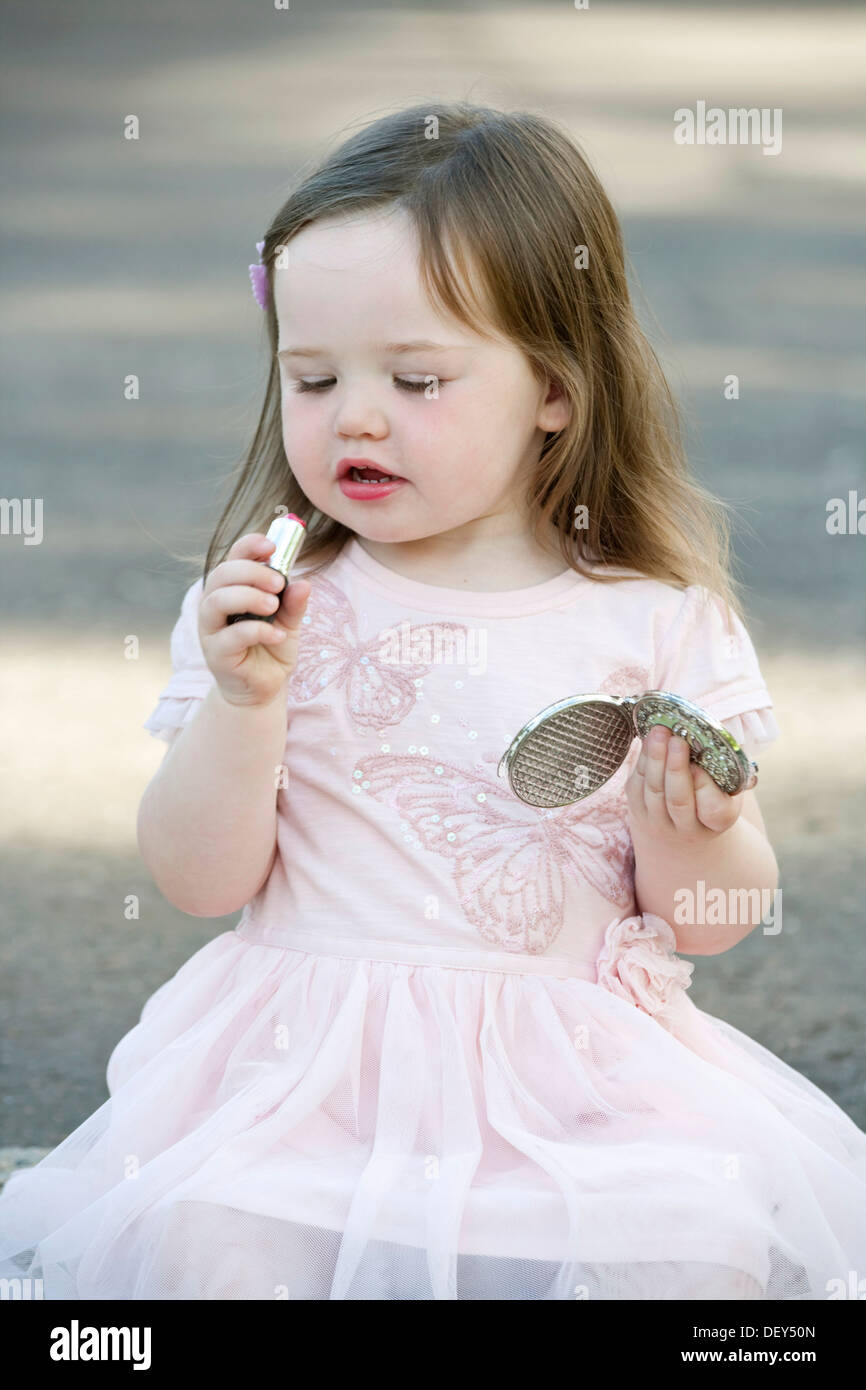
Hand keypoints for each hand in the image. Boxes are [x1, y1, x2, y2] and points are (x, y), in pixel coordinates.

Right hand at [198, 531, 310, 709]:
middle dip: (252, 572)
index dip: (249, 546)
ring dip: (248, 597)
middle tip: (279, 582)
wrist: (264, 687)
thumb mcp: (290, 621)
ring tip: (274, 605)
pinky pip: (231, 637)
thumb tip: (304, 583)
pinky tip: (278, 634)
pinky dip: (258, 631)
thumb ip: (294, 603)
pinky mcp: (216, 654)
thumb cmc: (272, 647)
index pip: (232, 558)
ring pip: (217, 602)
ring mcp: (211, 630)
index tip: (272, 545)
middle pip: (221, 574)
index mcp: (231, 589)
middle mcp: (215, 605)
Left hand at [625, 724, 743, 844]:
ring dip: (655, 759)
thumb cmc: (711, 794)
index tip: (700, 764)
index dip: (705, 786)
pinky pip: (636, 787)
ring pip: (654, 792)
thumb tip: (722, 741)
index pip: (713, 810)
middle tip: (677, 740)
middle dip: (676, 768)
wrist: (680, 824)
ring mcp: (660, 824)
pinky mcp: (638, 813)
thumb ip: (726, 767)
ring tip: (660, 733)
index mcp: (718, 822)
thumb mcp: (728, 786)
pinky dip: (642, 761)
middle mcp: (688, 829)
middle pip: (678, 801)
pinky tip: (649, 740)